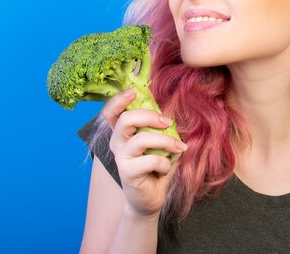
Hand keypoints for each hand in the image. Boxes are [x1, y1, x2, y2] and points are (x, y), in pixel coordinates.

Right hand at [101, 89, 187, 218]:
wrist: (150, 198)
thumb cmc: (154, 167)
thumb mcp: (158, 144)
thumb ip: (159, 128)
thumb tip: (168, 114)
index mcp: (122, 133)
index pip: (111, 112)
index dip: (119, 99)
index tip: (134, 91)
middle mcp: (117, 143)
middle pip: (125, 119)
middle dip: (150, 116)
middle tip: (167, 121)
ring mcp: (120, 157)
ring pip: (142, 139)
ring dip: (166, 141)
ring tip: (178, 147)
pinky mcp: (127, 172)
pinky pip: (151, 159)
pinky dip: (165, 163)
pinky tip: (165, 169)